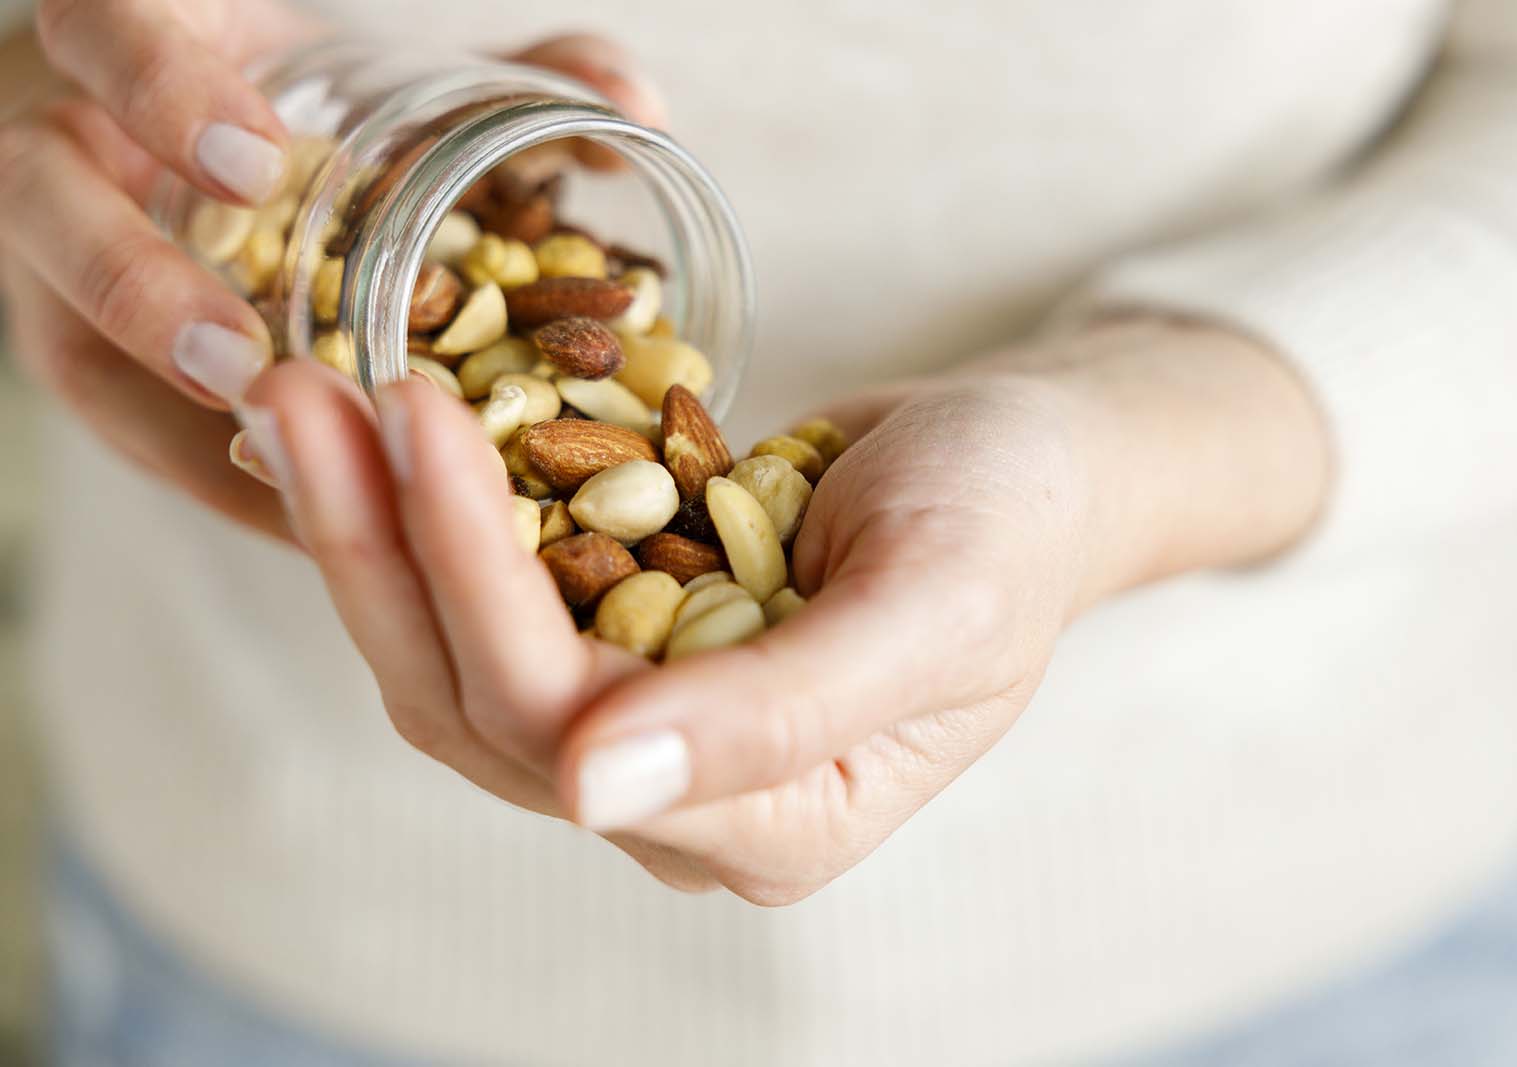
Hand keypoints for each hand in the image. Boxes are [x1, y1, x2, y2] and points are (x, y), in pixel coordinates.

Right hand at [0, 3, 663, 541]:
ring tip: (284, 473)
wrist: (155, 145)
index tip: (257, 161)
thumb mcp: (368, 75)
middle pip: (48, 211)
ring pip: (72, 346)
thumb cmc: (282, 102)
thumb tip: (636, 109)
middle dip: (136, 285)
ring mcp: (53, 273)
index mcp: (123, 50)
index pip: (109, 39)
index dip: (166, 93)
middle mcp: (65, 159)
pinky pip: (139, 438)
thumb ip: (501, 82)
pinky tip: (325, 529)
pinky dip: (233, 483)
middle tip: (243, 359)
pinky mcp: (86, 369)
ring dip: (192, 433)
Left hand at [238, 315, 1328, 901]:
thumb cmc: (1013, 526)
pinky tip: (366, 428)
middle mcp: (682, 797)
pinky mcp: (614, 646)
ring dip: (370, 527)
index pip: (564, 724)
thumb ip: (783, 711)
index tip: (415, 410)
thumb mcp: (935, 605)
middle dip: (379, 544)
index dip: (469, 576)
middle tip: (303, 386)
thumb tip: (594, 792)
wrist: (1028, 463)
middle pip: (470, 698)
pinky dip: (419, 513)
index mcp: (770, 822)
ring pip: (449, 652)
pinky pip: (486, 596)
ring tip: (305, 392)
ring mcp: (641, 723)